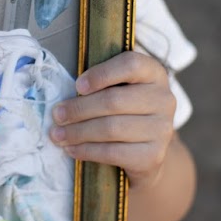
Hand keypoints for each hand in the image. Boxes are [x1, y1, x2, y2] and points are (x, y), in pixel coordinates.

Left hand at [50, 51, 175, 188]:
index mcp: (154, 74)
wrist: (147, 151)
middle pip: (115, 100)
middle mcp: (164, 99)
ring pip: (111, 128)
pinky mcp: (153, 156)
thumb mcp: (119, 90)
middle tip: (56, 115)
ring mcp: (162, 129)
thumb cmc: (124, 112)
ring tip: (57, 135)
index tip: (77, 85)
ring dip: (78, 132)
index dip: (101, 74)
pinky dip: (87, 151)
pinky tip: (71, 149)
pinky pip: (113, 152)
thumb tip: (63, 99)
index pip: (130, 65)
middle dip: (79, 109)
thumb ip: (100, 85)